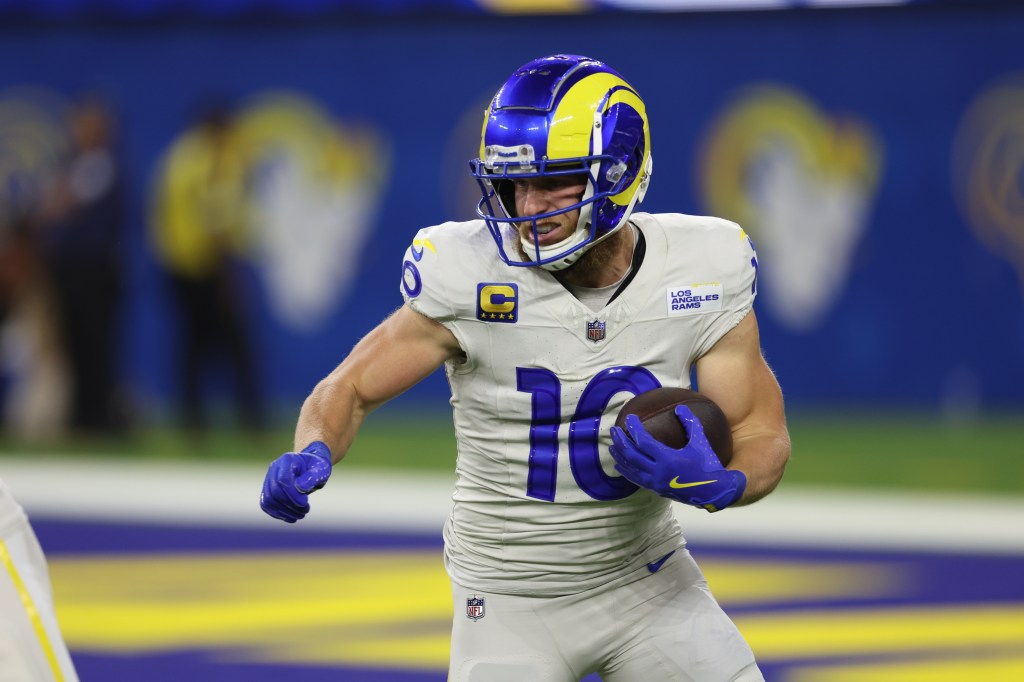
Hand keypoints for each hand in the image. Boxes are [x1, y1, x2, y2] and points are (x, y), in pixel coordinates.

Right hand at [260, 441, 332, 522]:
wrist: (310, 467)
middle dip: (290, 505)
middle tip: (305, 511)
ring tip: (300, 515)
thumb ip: (312, 477)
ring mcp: (269, 478)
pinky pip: (266, 503)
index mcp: (288, 460)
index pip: (283, 480)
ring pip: (269, 499)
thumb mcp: (321, 469)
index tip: (305, 503)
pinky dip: (277, 513)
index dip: (293, 495)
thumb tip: (300, 487)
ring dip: (284, 512)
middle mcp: (275, 467)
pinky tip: (291, 517)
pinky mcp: (268, 488)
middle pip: (275, 491)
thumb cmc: (317, 467)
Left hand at [609, 405, 745, 511]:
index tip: (630, 418)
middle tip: (613, 430)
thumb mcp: (700, 441)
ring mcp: (656, 482)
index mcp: (668, 459)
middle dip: (620, 441)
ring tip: (612, 446)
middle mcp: (658, 472)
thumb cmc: (708, 464)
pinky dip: (626, 471)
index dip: (634, 428)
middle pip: (631, 454)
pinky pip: (636, 479)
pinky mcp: (656, 489)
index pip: (643, 441)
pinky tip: (620, 465)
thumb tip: (679, 408)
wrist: (715, 491)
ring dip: (620, 456)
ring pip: (631, 469)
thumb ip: (690, 423)